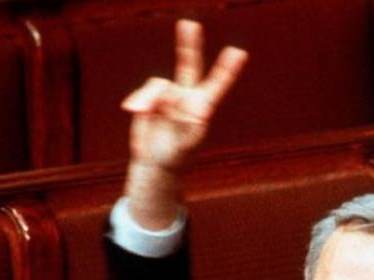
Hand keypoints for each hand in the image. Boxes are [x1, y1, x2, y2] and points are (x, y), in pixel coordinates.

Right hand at [122, 20, 247, 228]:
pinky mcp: (150, 98)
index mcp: (202, 107)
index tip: (239, 53)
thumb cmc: (178, 155)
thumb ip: (189, 125)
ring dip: (149, 100)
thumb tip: (182, 103)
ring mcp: (168, 95)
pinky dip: (140, 102)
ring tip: (138, 113)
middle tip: (190, 24)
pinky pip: (145, 94)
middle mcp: (186, 96)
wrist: (156, 160)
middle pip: (188, 66)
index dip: (226, 70)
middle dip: (188, 45)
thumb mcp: (185, 145)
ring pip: (159, 87)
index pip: (216, 85)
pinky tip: (134, 111)